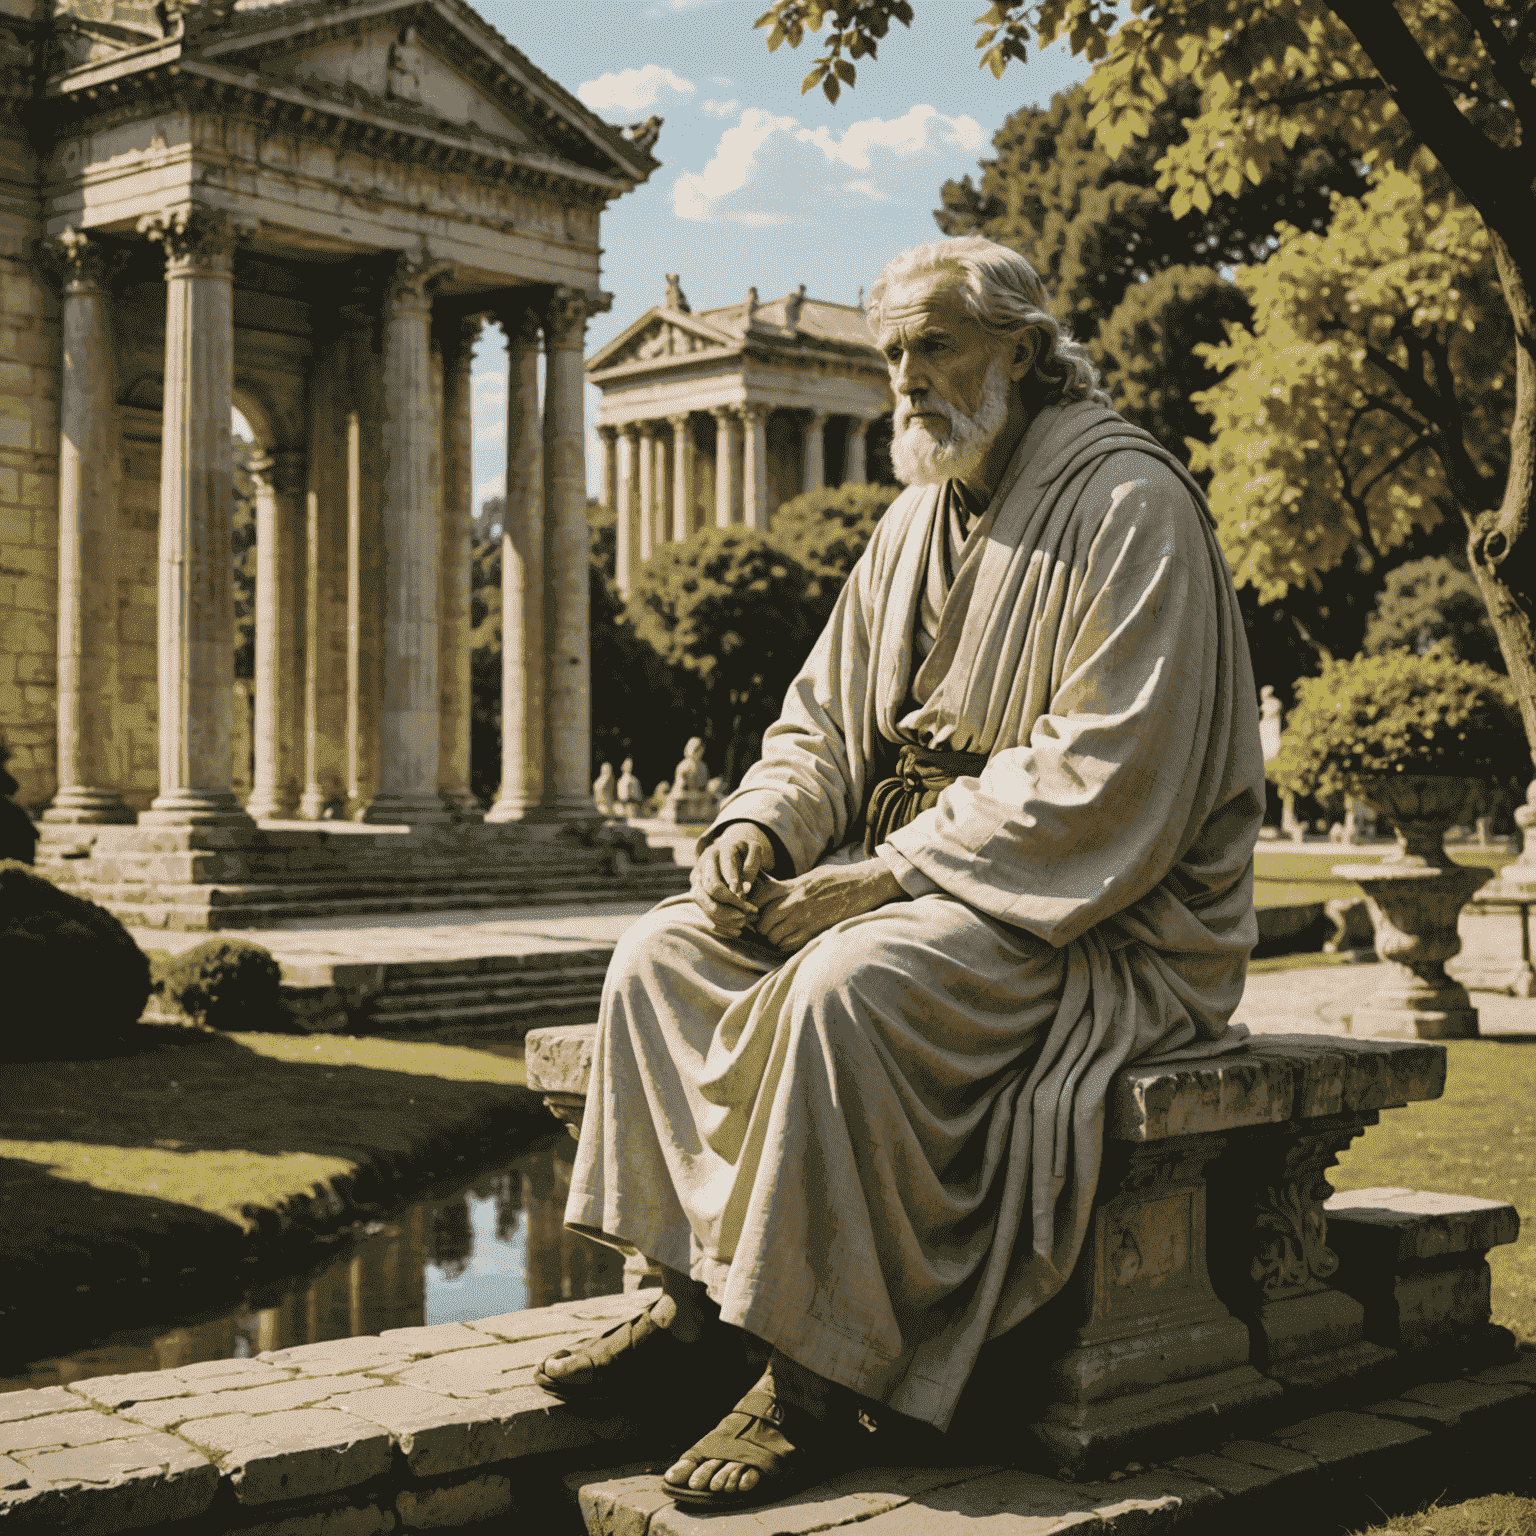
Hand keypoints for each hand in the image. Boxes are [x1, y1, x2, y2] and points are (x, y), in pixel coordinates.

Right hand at [691, 823, 774, 935]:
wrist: (727, 852)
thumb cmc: (744, 852)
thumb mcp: (752, 850)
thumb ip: (751, 865)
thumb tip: (745, 889)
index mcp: (719, 851)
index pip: (725, 870)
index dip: (736, 885)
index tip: (748, 899)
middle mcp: (704, 864)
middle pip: (712, 888)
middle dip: (732, 903)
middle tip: (749, 913)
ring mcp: (697, 879)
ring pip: (703, 902)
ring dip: (724, 916)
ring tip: (743, 923)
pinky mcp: (696, 892)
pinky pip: (703, 911)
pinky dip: (719, 924)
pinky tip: (736, 931)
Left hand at [753, 861, 903, 953]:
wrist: (864, 885)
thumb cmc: (838, 878)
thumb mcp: (811, 876)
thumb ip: (791, 886)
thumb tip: (774, 892)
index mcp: (793, 887)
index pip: (761, 901)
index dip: (756, 911)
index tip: (758, 914)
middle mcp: (796, 904)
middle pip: (764, 924)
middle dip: (763, 929)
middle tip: (769, 928)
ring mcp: (806, 919)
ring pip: (776, 938)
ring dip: (775, 939)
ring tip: (781, 935)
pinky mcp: (816, 931)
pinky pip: (791, 945)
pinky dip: (787, 946)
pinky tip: (792, 940)